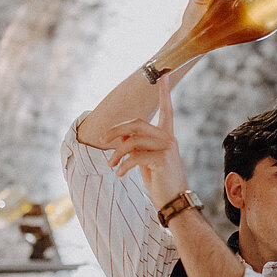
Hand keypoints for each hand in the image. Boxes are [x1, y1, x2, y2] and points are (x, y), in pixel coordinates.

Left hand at [102, 76, 188, 209]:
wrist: (173, 201)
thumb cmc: (160, 181)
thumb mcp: (145, 160)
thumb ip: (136, 144)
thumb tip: (120, 134)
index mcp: (167, 136)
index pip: (167, 109)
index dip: (165, 92)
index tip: (164, 74)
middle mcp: (169, 138)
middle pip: (137, 124)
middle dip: (116, 131)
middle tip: (103, 140)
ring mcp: (167, 148)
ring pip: (132, 140)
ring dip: (116, 153)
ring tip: (111, 165)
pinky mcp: (162, 159)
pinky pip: (134, 156)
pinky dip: (123, 165)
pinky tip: (120, 174)